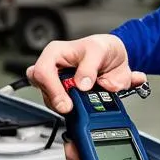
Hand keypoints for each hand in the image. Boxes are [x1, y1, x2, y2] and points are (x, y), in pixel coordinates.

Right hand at [27, 34, 145, 113]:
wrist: (117, 59)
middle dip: (56, 100)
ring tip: (81, 105)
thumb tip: (82, 85)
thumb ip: (89, 67)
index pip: (43, 72)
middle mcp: (53, 68)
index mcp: (55, 52)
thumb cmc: (104, 48)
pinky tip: (82, 106)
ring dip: (65, 106)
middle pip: (42, 88)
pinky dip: (72, 111)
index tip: (66, 102)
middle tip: (71, 107)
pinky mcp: (65, 95)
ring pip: (49, 100)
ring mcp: (58, 83)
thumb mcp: (99, 51)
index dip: (52, 89)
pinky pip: (61, 107)